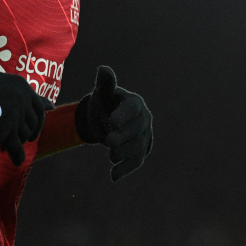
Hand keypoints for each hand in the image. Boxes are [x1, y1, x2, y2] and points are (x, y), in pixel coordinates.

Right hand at [0, 57, 53, 165]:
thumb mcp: (4, 84)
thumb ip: (23, 96)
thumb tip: (50, 106)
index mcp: (23, 87)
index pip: (39, 108)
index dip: (38, 121)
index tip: (33, 129)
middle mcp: (23, 99)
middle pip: (32, 123)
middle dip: (28, 133)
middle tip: (21, 140)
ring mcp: (15, 114)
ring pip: (23, 135)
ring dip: (17, 142)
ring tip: (7, 145)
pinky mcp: (4, 129)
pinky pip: (16, 147)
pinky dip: (18, 156)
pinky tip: (16, 161)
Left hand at [75, 66, 152, 180]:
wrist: (106, 120)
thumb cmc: (103, 102)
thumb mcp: (101, 93)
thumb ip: (104, 83)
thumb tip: (103, 68)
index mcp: (134, 102)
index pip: (132, 108)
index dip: (123, 115)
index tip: (112, 121)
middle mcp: (143, 118)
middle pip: (137, 129)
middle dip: (123, 137)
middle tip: (108, 142)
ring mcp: (144, 135)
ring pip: (138, 146)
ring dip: (125, 153)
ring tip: (111, 157)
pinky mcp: (141, 149)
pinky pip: (137, 160)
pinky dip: (126, 169)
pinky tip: (113, 176)